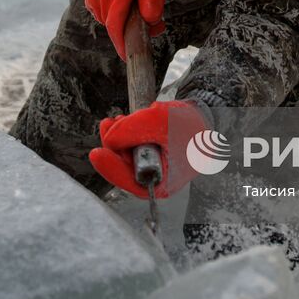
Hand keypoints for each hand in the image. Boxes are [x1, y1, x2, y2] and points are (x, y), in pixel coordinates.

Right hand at [85, 0, 166, 60]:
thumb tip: (151, 20)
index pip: (115, 27)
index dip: (121, 44)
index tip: (128, 57)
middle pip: (115, 27)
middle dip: (132, 32)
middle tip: (154, 26)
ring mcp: (93, 0)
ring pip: (110, 22)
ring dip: (126, 23)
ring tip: (143, 11)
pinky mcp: (90, 0)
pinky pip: (104, 15)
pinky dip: (117, 16)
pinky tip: (127, 5)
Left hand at [88, 100, 210, 198]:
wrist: (201, 116)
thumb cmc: (189, 124)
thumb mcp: (162, 121)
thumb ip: (135, 130)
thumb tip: (110, 138)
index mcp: (163, 182)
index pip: (132, 182)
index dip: (112, 169)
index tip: (96, 153)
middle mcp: (153, 179)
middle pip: (123, 168)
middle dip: (113, 145)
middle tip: (107, 124)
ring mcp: (149, 167)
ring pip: (123, 155)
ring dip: (117, 136)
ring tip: (117, 118)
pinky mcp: (145, 155)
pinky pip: (127, 147)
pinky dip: (123, 133)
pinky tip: (123, 120)